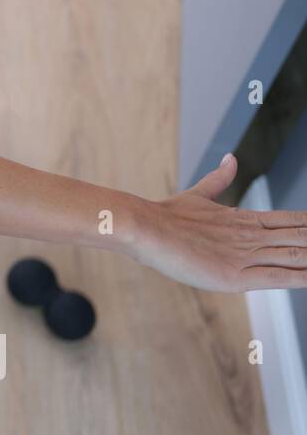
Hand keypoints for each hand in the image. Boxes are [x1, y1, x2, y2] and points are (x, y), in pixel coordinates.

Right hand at [129, 153, 306, 291]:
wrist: (143, 227)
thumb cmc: (165, 215)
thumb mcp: (197, 196)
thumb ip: (219, 179)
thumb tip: (231, 157)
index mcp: (243, 219)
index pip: (292, 220)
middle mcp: (250, 236)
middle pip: (301, 236)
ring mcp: (244, 256)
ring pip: (296, 255)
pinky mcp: (236, 276)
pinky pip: (280, 277)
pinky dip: (303, 276)